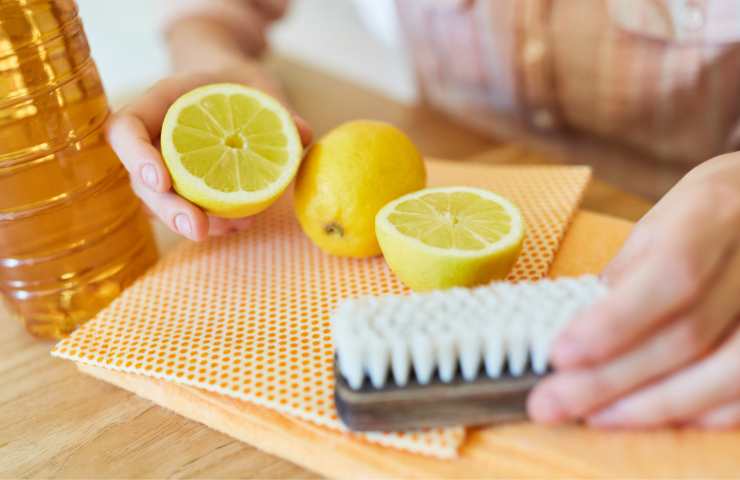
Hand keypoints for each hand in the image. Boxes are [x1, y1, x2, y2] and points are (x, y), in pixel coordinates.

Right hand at [106, 64, 311, 240]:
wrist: (231, 89)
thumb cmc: (239, 82)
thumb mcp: (260, 83)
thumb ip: (279, 105)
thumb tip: (302, 134)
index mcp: (158, 104)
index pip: (125, 129)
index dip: (136, 157)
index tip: (161, 180)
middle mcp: (153, 139)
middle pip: (140, 182)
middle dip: (168, 210)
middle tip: (199, 230)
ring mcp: (163, 168)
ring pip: (160, 205)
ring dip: (191, 223)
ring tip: (234, 229)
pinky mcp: (182, 188)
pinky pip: (186, 210)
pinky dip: (213, 223)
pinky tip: (241, 225)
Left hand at [528, 153, 739, 428]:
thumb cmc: (705, 215)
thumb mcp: (658, 224)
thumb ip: (626, 276)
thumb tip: (578, 331)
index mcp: (712, 217)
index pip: (669, 277)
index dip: (614, 323)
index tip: (559, 354)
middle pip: (687, 336)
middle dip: (611, 378)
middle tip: (551, 403)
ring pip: (724, 374)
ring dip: (652, 405)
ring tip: (593, 416)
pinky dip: (699, 412)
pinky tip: (652, 416)